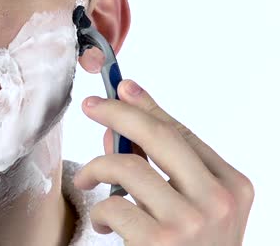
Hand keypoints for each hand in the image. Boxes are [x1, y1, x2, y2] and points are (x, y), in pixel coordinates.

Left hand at [73, 80, 253, 245]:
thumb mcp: (188, 210)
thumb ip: (157, 170)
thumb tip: (115, 133)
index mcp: (232, 186)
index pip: (182, 132)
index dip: (148, 106)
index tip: (123, 88)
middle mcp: (218, 200)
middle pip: (158, 135)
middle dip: (118, 113)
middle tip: (90, 107)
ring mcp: (191, 221)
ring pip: (127, 166)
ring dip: (96, 167)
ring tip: (86, 181)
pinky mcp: (160, 241)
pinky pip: (113, 203)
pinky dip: (100, 210)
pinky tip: (105, 223)